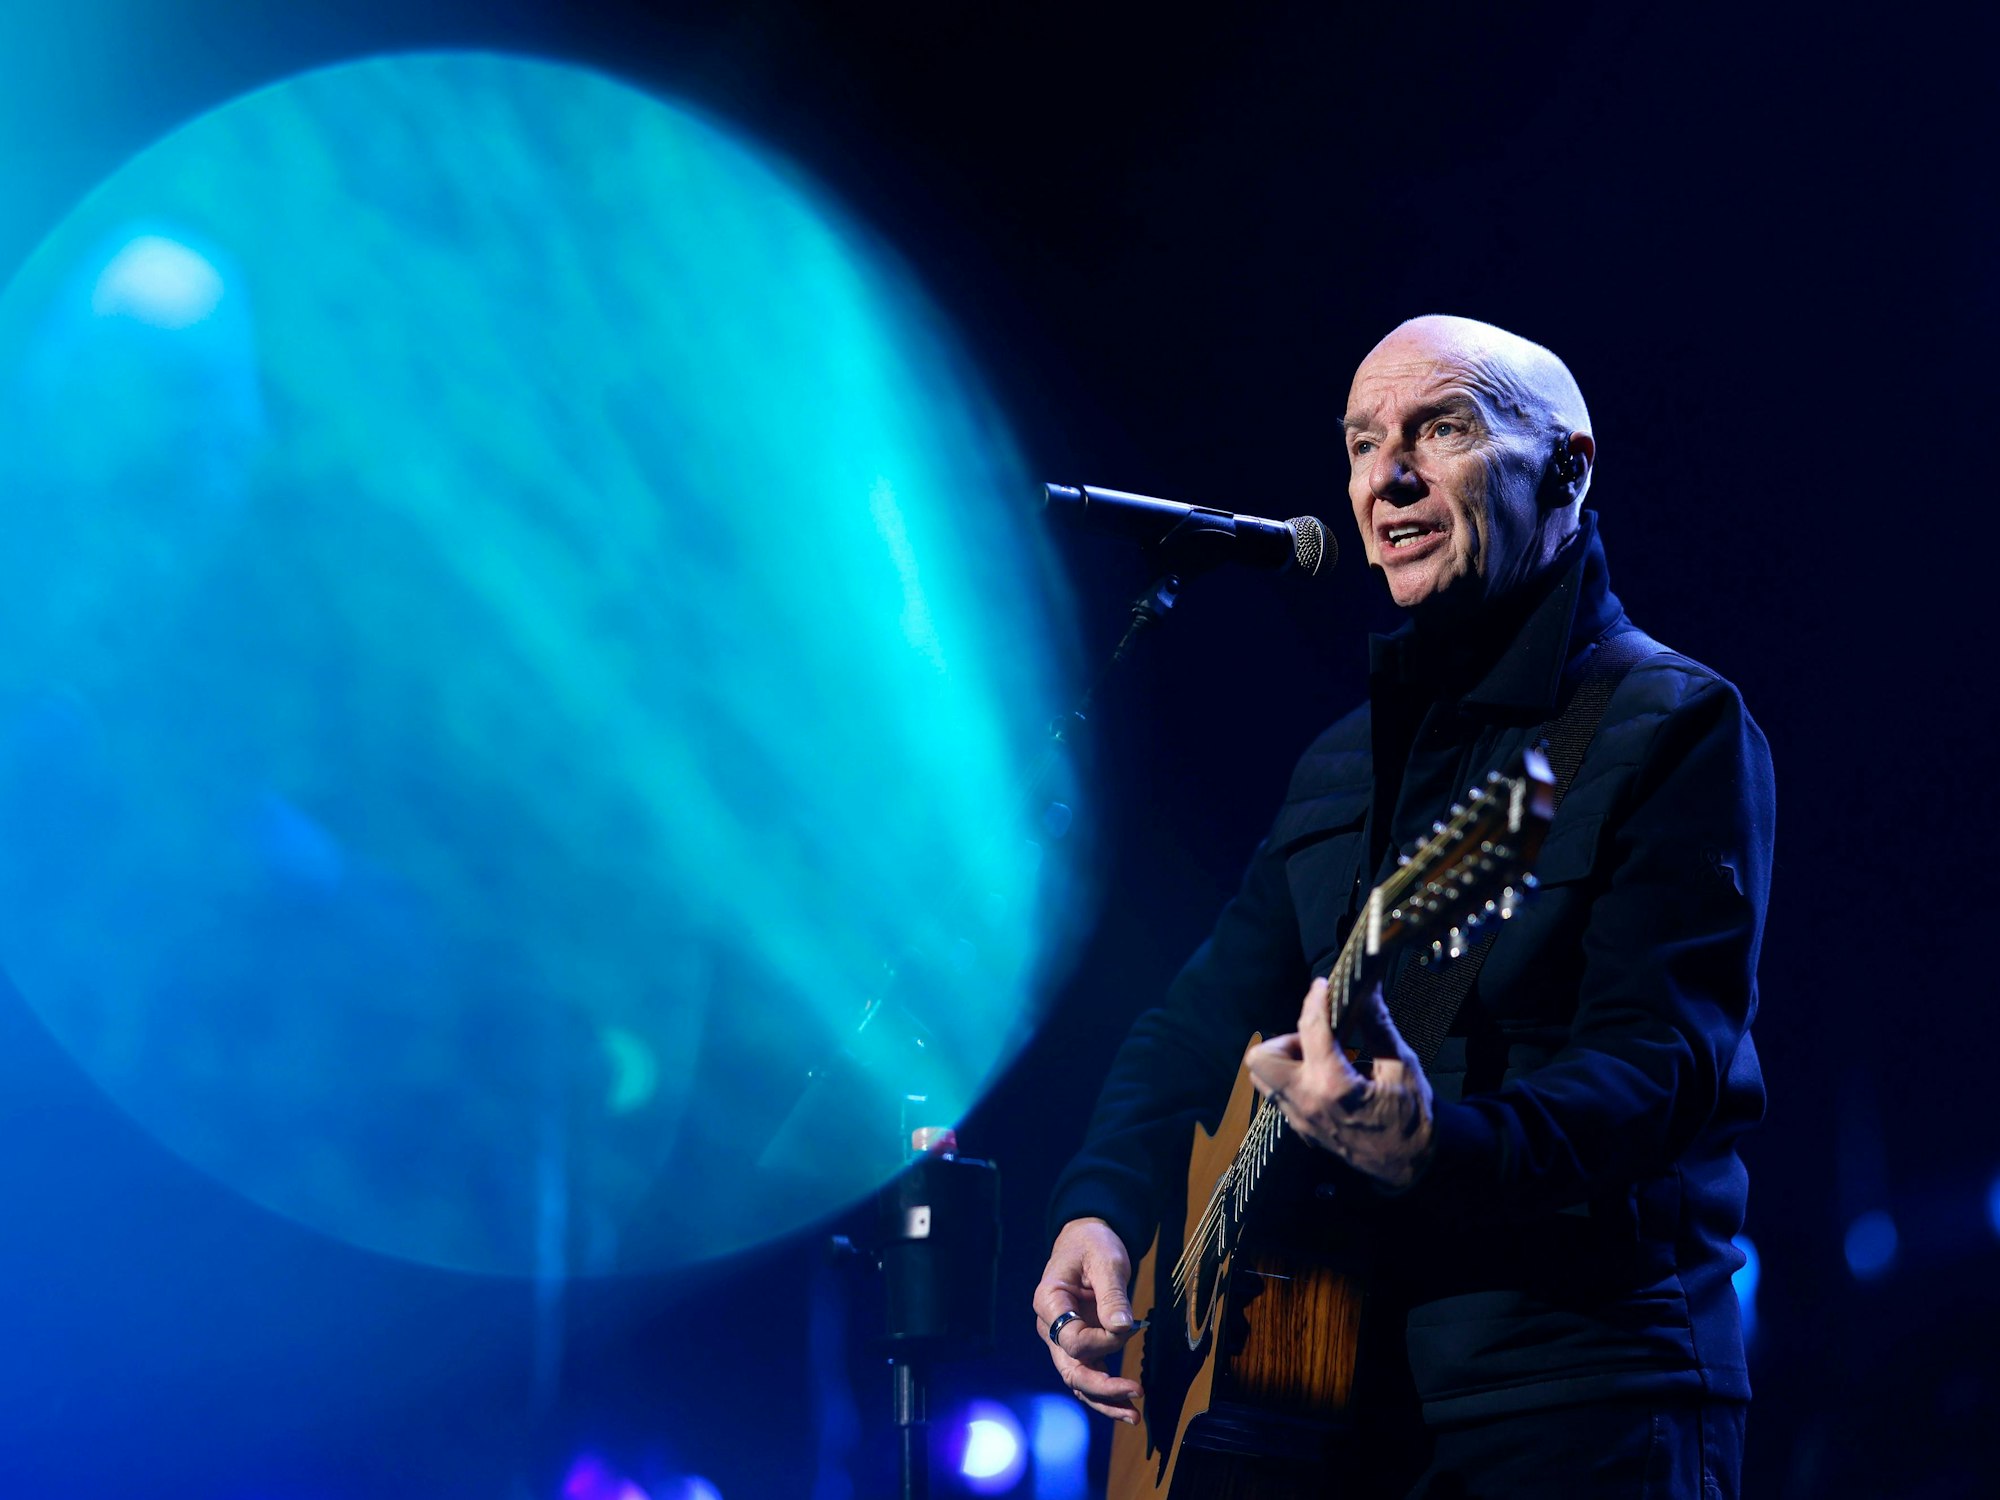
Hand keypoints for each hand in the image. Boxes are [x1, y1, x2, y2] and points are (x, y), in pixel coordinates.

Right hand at [1032, 1218, 1142, 1422]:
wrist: (1087, 1239)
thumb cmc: (1092, 1245)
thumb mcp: (1106, 1261)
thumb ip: (1112, 1295)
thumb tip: (1122, 1328)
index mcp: (1049, 1303)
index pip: (1071, 1339)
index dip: (1102, 1342)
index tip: (1128, 1328)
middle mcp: (1049, 1327)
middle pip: (1070, 1369)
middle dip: (1102, 1387)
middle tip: (1136, 1392)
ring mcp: (1062, 1339)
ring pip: (1078, 1380)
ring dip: (1105, 1399)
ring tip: (1133, 1414)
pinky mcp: (1079, 1345)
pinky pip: (1088, 1374)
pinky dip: (1106, 1392)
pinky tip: (1127, 1405)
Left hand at [1245, 975, 1434, 1188]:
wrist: (1412, 1167)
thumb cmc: (1413, 1118)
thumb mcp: (1402, 1066)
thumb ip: (1378, 1026)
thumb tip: (1367, 990)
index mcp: (1333, 1086)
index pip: (1311, 1029)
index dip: (1316, 999)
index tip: (1324, 985)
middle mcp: (1306, 1103)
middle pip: (1261, 1058)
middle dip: (1285, 1039)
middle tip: (1318, 1038)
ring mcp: (1300, 1120)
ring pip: (1264, 1078)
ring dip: (1285, 1059)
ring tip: (1320, 1056)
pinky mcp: (1301, 1129)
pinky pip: (1280, 1095)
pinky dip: (1293, 1078)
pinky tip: (1324, 1076)